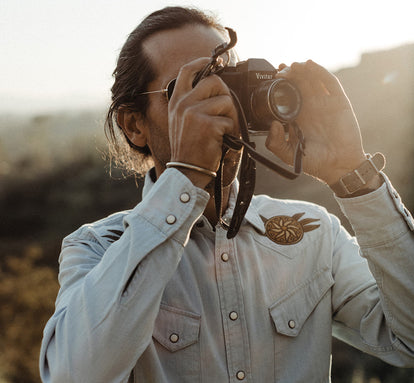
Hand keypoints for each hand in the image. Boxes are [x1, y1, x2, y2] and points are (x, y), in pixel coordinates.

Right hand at [167, 58, 238, 186]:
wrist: (186, 169)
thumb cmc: (188, 147)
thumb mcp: (181, 120)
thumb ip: (192, 102)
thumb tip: (215, 87)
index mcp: (176, 101)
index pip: (187, 71)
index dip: (202, 62)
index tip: (214, 61)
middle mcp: (183, 104)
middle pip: (215, 82)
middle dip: (225, 95)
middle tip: (225, 112)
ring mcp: (194, 113)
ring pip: (226, 101)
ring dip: (230, 116)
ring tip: (222, 130)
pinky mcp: (208, 125)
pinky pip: (230, 120)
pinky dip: (230, 132)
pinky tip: (221, 139)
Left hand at [265, 60, 365, 184]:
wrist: (338, 167)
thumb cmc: (315, 161)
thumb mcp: (288, 154)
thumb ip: (275, 143)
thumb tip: (271, 124)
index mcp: (298, 117)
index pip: (288, 94)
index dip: (281, 84)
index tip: (272, 77)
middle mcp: (310, 107)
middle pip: (299, 83)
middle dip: (290, 73)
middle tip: (280, 69)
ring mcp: (324, 103)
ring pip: (312, 79)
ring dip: (302, 69)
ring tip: (292, 65)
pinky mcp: (338, 102)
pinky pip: (329, 83)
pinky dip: (320, 71)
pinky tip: (310, 65)